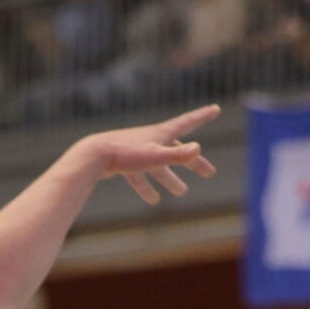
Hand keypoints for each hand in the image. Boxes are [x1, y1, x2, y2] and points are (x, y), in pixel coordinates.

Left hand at [81, 106, 219, 202]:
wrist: (93, 156)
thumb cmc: (124, 154)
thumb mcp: (155, 156)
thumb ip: (177, 155)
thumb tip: (198, 149)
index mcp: (161, 133)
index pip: (188, 122)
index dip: (203, 116)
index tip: (216, 109)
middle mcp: (151, 139)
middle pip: (178, 150)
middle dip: (194, 162)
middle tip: (209, 173)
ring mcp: (138, 150)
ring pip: (160, 165)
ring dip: (171, 178)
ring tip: (181, 192)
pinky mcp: (125, 162)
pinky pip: (140, 175)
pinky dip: (147, 186)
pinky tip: (152, 200)